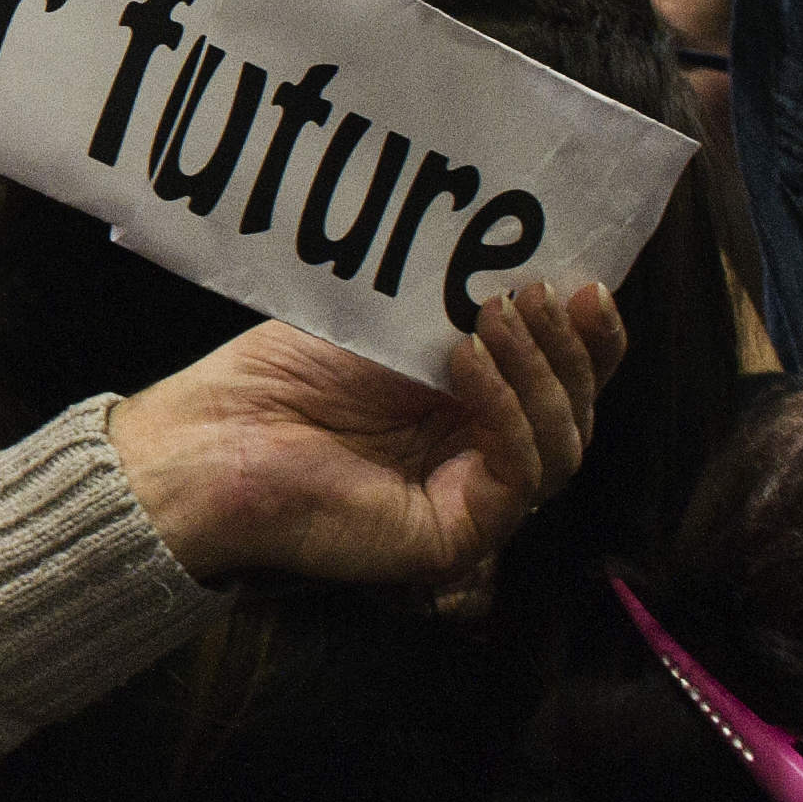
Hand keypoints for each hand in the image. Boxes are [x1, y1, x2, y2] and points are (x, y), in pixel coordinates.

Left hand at [108, 280, 626, 587]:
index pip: (559, 378)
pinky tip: (469, 363)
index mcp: (471, 406)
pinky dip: (507, 415)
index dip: (588, 339)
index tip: (588, 286)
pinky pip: (519, 476)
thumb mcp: (382, 326)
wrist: (214, 438)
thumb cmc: (279, 378)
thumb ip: (456, 311)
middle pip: (575, 412)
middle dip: (569, 351)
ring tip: (499, 317)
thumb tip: (530, 267)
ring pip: (561, 446)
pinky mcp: (459, 534)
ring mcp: (475, 498)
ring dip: (540, 375)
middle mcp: (482, 454)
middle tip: (543, 294)